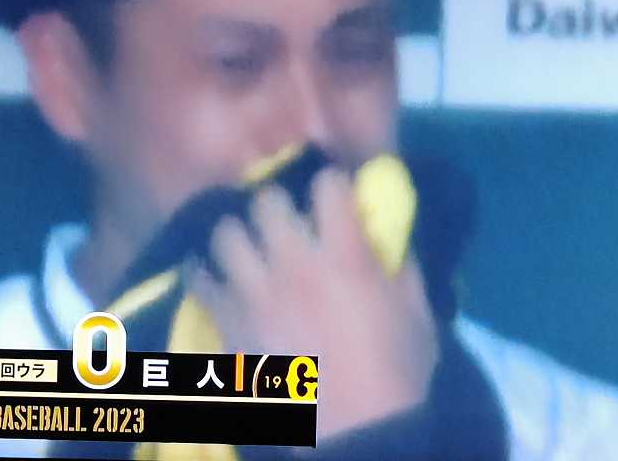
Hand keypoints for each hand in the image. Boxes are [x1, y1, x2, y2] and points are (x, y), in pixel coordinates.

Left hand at [185, 167, 438, 439]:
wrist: (358, 434)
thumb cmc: (397, 373)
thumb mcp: (416, 311)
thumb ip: (399, 263)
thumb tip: (386, 232)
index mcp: (345, 257)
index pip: (328, 185)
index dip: (334, 183)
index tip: (337, 193)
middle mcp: (295, 264)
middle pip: (267, 200)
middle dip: (279, 203)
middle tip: (288, 220)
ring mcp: (256, 293)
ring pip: (226, 233)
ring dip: (239, 234)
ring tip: (247, 245)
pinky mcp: (231, 323)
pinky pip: (201, 281)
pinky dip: (204, 272)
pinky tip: (214, 274)